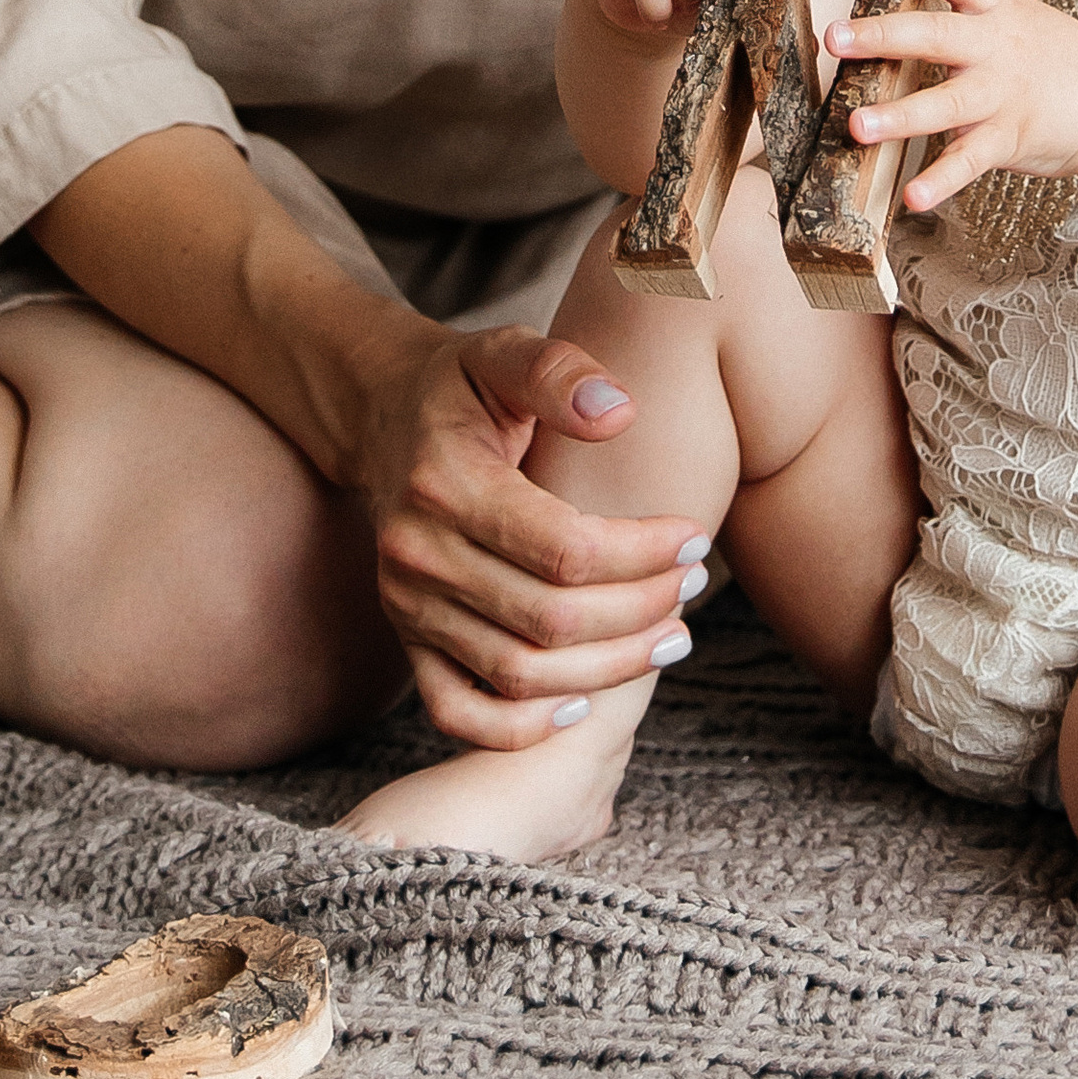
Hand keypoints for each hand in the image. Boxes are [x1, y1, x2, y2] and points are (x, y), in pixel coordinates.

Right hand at [357, 320, 709, 746]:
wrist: (382, 417)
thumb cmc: (461, 384)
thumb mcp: (502, 352)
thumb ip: (557, 373)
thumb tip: (620, 411)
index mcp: (446, 482)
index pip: (564, 548)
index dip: (641, 554)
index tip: (694, 538)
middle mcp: (418, 555)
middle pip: (549, 619)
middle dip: (639, 611)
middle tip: (695, 585)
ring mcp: (407, 606)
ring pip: (517, 674)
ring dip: (606, 668)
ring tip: (670, 636)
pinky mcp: (407, 639)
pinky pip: (459, 713)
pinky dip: (522, 727)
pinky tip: (584, 703)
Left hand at [830, 0, 1077, 213]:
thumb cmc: (1052, 56)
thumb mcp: (1011, 16)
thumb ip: (963, 6)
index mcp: (993, 9)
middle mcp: (996, 46)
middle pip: (936, 34)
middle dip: (883, 35)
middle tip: (834, 38)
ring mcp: (1004, 95)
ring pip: (946, 103)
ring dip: (900, 116)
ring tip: (855, 126)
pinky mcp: (1011, 138)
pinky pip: (970, 162)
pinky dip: (941, 181)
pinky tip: (911, 199)